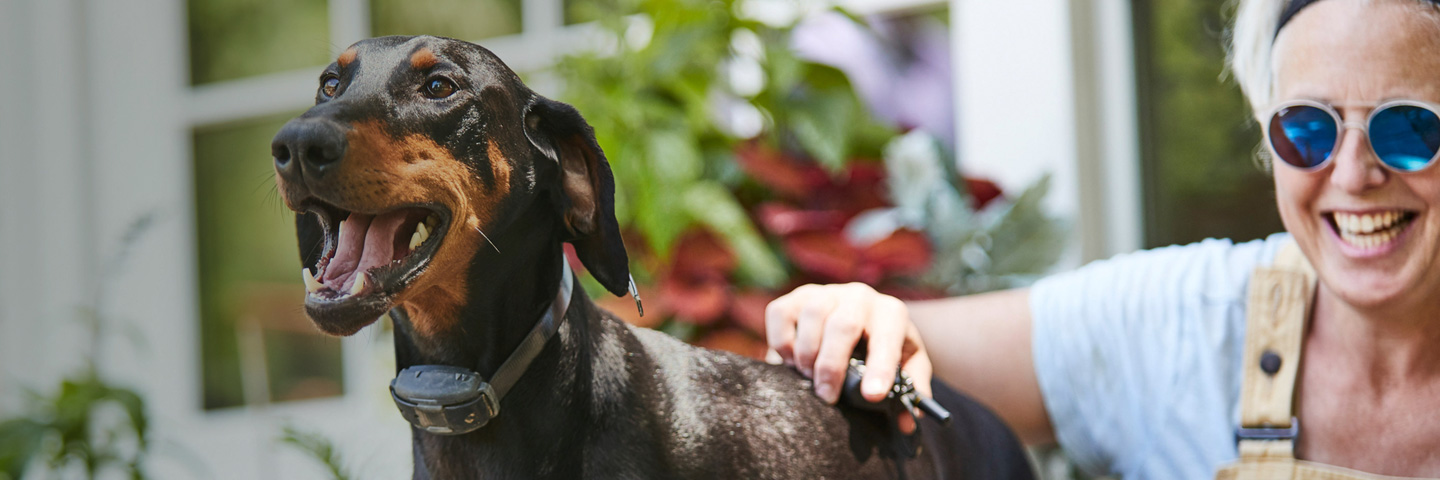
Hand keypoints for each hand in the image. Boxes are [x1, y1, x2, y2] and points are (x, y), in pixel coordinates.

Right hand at [765, 283, 933, 432]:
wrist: (863, 315)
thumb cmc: (884, 345)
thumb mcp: (907, 364)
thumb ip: (911, 391)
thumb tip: (906, 422)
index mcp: (891, 313)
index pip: (887, 338)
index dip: (880, 368)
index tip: (872, 396)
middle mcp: (860, 296)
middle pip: (843, 325)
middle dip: (832, 366)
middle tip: (827, 396)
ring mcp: (826, 293)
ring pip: (812, 316)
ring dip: (807, 353)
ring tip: (809, 377)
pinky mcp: (797, 296)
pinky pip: (780, 313)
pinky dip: (782, 341)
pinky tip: (792, 360)